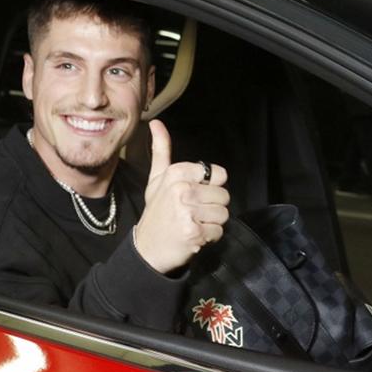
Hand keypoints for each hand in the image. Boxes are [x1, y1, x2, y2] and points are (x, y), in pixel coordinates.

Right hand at [134, 119, 229, 273]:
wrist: (147, 248)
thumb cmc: (157, 212)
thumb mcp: (156, 179)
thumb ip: (161, 150)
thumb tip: (156, 123)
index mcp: (176, 172)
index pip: (219, 174)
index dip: (211, 187)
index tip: (194, 195)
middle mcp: (182, 189)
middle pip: (224, 195)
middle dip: (213, 207)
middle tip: (193, 213)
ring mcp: (187, 211)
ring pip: (223, 214)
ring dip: (212, 223)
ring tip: (194, 224)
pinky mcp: (193, 232)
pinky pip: (218, 231)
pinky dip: (210, 238)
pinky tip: (194, 236)